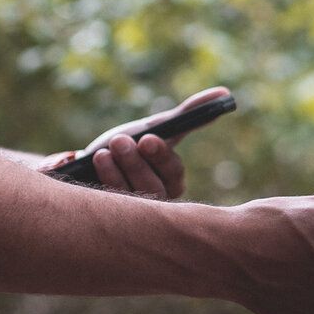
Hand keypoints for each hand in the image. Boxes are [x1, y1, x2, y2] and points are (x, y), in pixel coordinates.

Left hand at [43, 86, 229, 199]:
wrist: (88, 167)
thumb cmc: (128, 146)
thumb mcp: (155, 128)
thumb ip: (190, 114)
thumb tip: (226, 93)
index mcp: (171, 181)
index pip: (174, 174)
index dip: (161, 156)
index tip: (147, 138)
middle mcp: (155, 202)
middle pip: (153, 188)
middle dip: (135, 163)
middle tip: (120, 141)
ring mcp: (131, 215)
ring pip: (129, 198)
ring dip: (115, 172)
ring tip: (102, 152)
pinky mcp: (106, 220)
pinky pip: (104, 207)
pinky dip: (98, 181)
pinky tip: (88, 162)